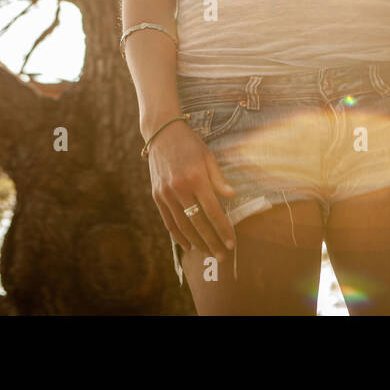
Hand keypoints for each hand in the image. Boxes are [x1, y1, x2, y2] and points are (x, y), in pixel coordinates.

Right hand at [144, 116, 237, 258]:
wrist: (162, 133)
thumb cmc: (190, 144)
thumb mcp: (208, 157)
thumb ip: (219, 179)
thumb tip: (232, 196)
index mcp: (196, 178)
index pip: (213, 211)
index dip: (223, 229)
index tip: (232, 242)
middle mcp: (179, 188)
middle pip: (198, 223)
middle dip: (211, 241)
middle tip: (222, 256)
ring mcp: (166, 194)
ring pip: (183, 226)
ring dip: (196, 242)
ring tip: (208, 253)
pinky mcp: (157, 196)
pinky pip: (168, 221)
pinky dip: (178, 236)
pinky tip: (188, 246)